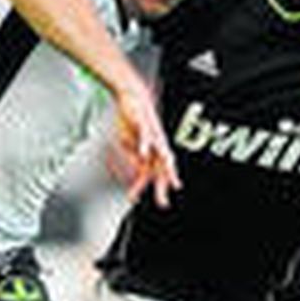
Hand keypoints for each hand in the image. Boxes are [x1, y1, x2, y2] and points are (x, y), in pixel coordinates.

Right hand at [112, 84, 180, 207]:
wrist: (133, 97)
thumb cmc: (133, 121)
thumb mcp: (131, 144)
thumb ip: (135, 158)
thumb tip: (136, 172)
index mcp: (153, 151)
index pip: (157, 174)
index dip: (159, 189)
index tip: (160, 203)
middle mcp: (157, 145)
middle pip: (163, 168)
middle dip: (165, 185)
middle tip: (163, 202)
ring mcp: (152, 135)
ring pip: (161, 154)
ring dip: (164, 168)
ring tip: (168, 181)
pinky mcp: (144, 124)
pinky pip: (146, 136)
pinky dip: (144, 145)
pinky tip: (143, 153)